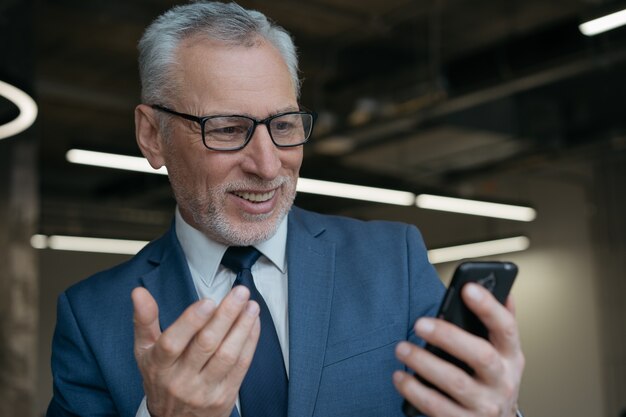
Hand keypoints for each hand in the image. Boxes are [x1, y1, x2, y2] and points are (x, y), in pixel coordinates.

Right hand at [132, 286, 260, 416]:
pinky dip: (249, 342)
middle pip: (206, 345)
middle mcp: (181, 379)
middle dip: (226, 316)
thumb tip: (139, 293)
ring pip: (227, 355)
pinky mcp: (224, 396)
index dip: (190, 321)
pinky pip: (240, 366)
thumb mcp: (144, 351)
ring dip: (242, 328)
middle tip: (240, 294)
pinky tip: (253, 324)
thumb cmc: (161, 378)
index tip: (208, 301)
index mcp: (159, 365)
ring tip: (251, 306)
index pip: (172, 342)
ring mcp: (204, 390)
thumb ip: (144, 320)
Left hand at [393, 283, 524, 416]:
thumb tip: (503, 289)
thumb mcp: (504, 354)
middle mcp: (503, 381)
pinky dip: (414, 390)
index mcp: (511, 357)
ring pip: (455, 382)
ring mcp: (485, 405)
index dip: (489, 307)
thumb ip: (501, 323)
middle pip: (481, 355)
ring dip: (424, 363)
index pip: (506, 327)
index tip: (467, 288)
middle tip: (419, 323)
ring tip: (401, 348)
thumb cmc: (493, 380)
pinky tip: (400, 377)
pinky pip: (436, 407)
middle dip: (448, 336)